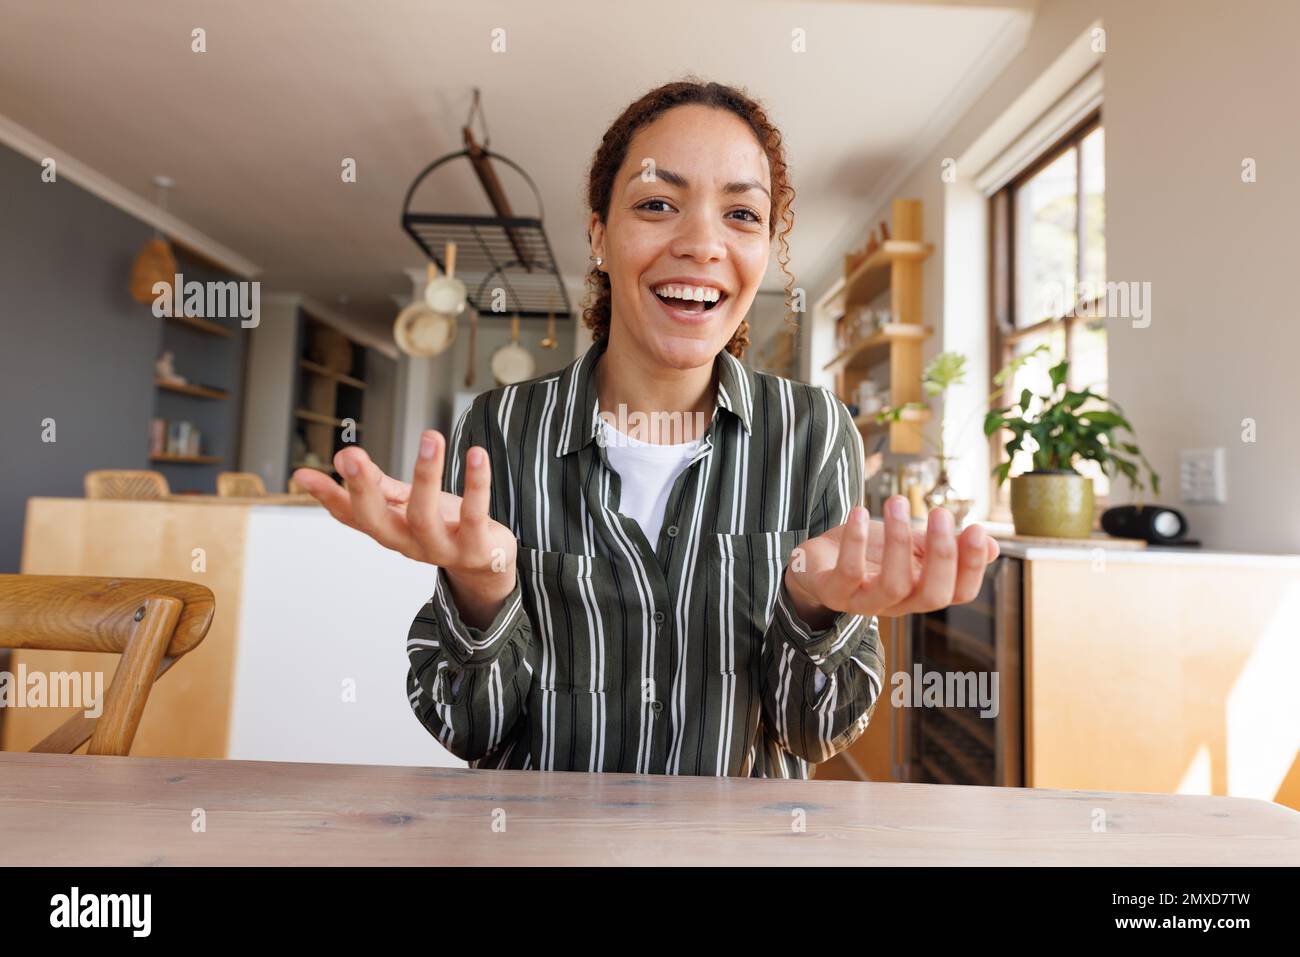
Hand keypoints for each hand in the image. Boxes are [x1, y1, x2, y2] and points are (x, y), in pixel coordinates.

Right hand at [291, 432, 517, 600]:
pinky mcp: (475, 548)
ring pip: (425, 516)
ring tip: (430, 436)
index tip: (303, 475)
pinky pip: (474, 515)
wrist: (488, 565)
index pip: (350, 515)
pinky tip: (476, 454)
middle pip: (378, 520)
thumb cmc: (444, 526)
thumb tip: (341, 458)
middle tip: (351, 455)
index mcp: (389, 530)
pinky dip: (476, 484)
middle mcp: (408, 543)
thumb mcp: (408, 505)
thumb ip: (379, 485)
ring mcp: (441, 549)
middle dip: (363, 489)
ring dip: (426, 475)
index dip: (327, 496)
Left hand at [785, 495, 999, 620]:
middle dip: (942, 555)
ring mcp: (865, 602)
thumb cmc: (869, 553)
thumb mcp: (911, 547)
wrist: (817, 561)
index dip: (971, 566)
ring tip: (897, 502)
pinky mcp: (833, 592)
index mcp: (921, 591)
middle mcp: (898, 603)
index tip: (977, 528)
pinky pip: (848, 574)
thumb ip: (944, 547)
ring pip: (893, 585)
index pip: (959, 592)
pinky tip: (860, 511)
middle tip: (940, 512)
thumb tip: (994, 547)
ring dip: (898, 541)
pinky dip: (856, 541)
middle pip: (933, 595)